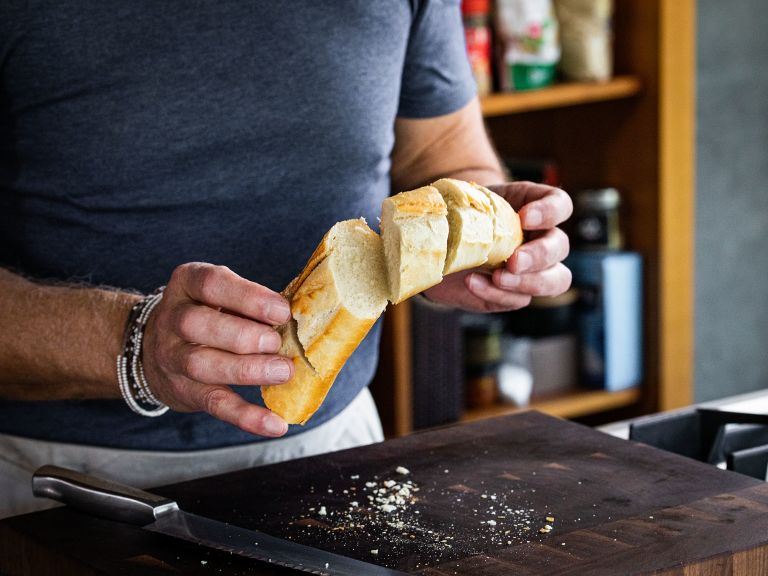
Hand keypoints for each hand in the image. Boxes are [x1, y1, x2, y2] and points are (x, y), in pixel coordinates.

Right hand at [141, 263, 292, 436]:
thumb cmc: (207, 313)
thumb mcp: (219, 294)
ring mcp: (174, 358)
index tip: (281, 311)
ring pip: (203, 365)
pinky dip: (247, 417)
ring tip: (283, 372)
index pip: (211, 284)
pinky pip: (215, 404)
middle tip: (277, 343)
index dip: (248, 297)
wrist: (153, 348)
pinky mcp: (186, 392)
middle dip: (244, 335)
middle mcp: (174, 319)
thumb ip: (252, 301)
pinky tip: (275, 423)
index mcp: (187, 284)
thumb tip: (300, 317)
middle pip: (200, 325)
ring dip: (247, 370)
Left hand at [423, 181, 572, 312]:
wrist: (444, 244)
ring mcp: (533, 270)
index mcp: (534, 207)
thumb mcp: (464, 199)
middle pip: (560, 247)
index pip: (560, 205)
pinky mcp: (515, 293)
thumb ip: (468, 200)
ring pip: (554, 280)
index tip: (524, 217)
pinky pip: (518, 299)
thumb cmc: (460, 214)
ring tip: (497, 278)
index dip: (550, 211)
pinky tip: (473, 283)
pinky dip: (497, 294)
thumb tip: (449, 206)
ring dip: (527, 282)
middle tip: (513, 260)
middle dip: (539, 255)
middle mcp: (542, 239)